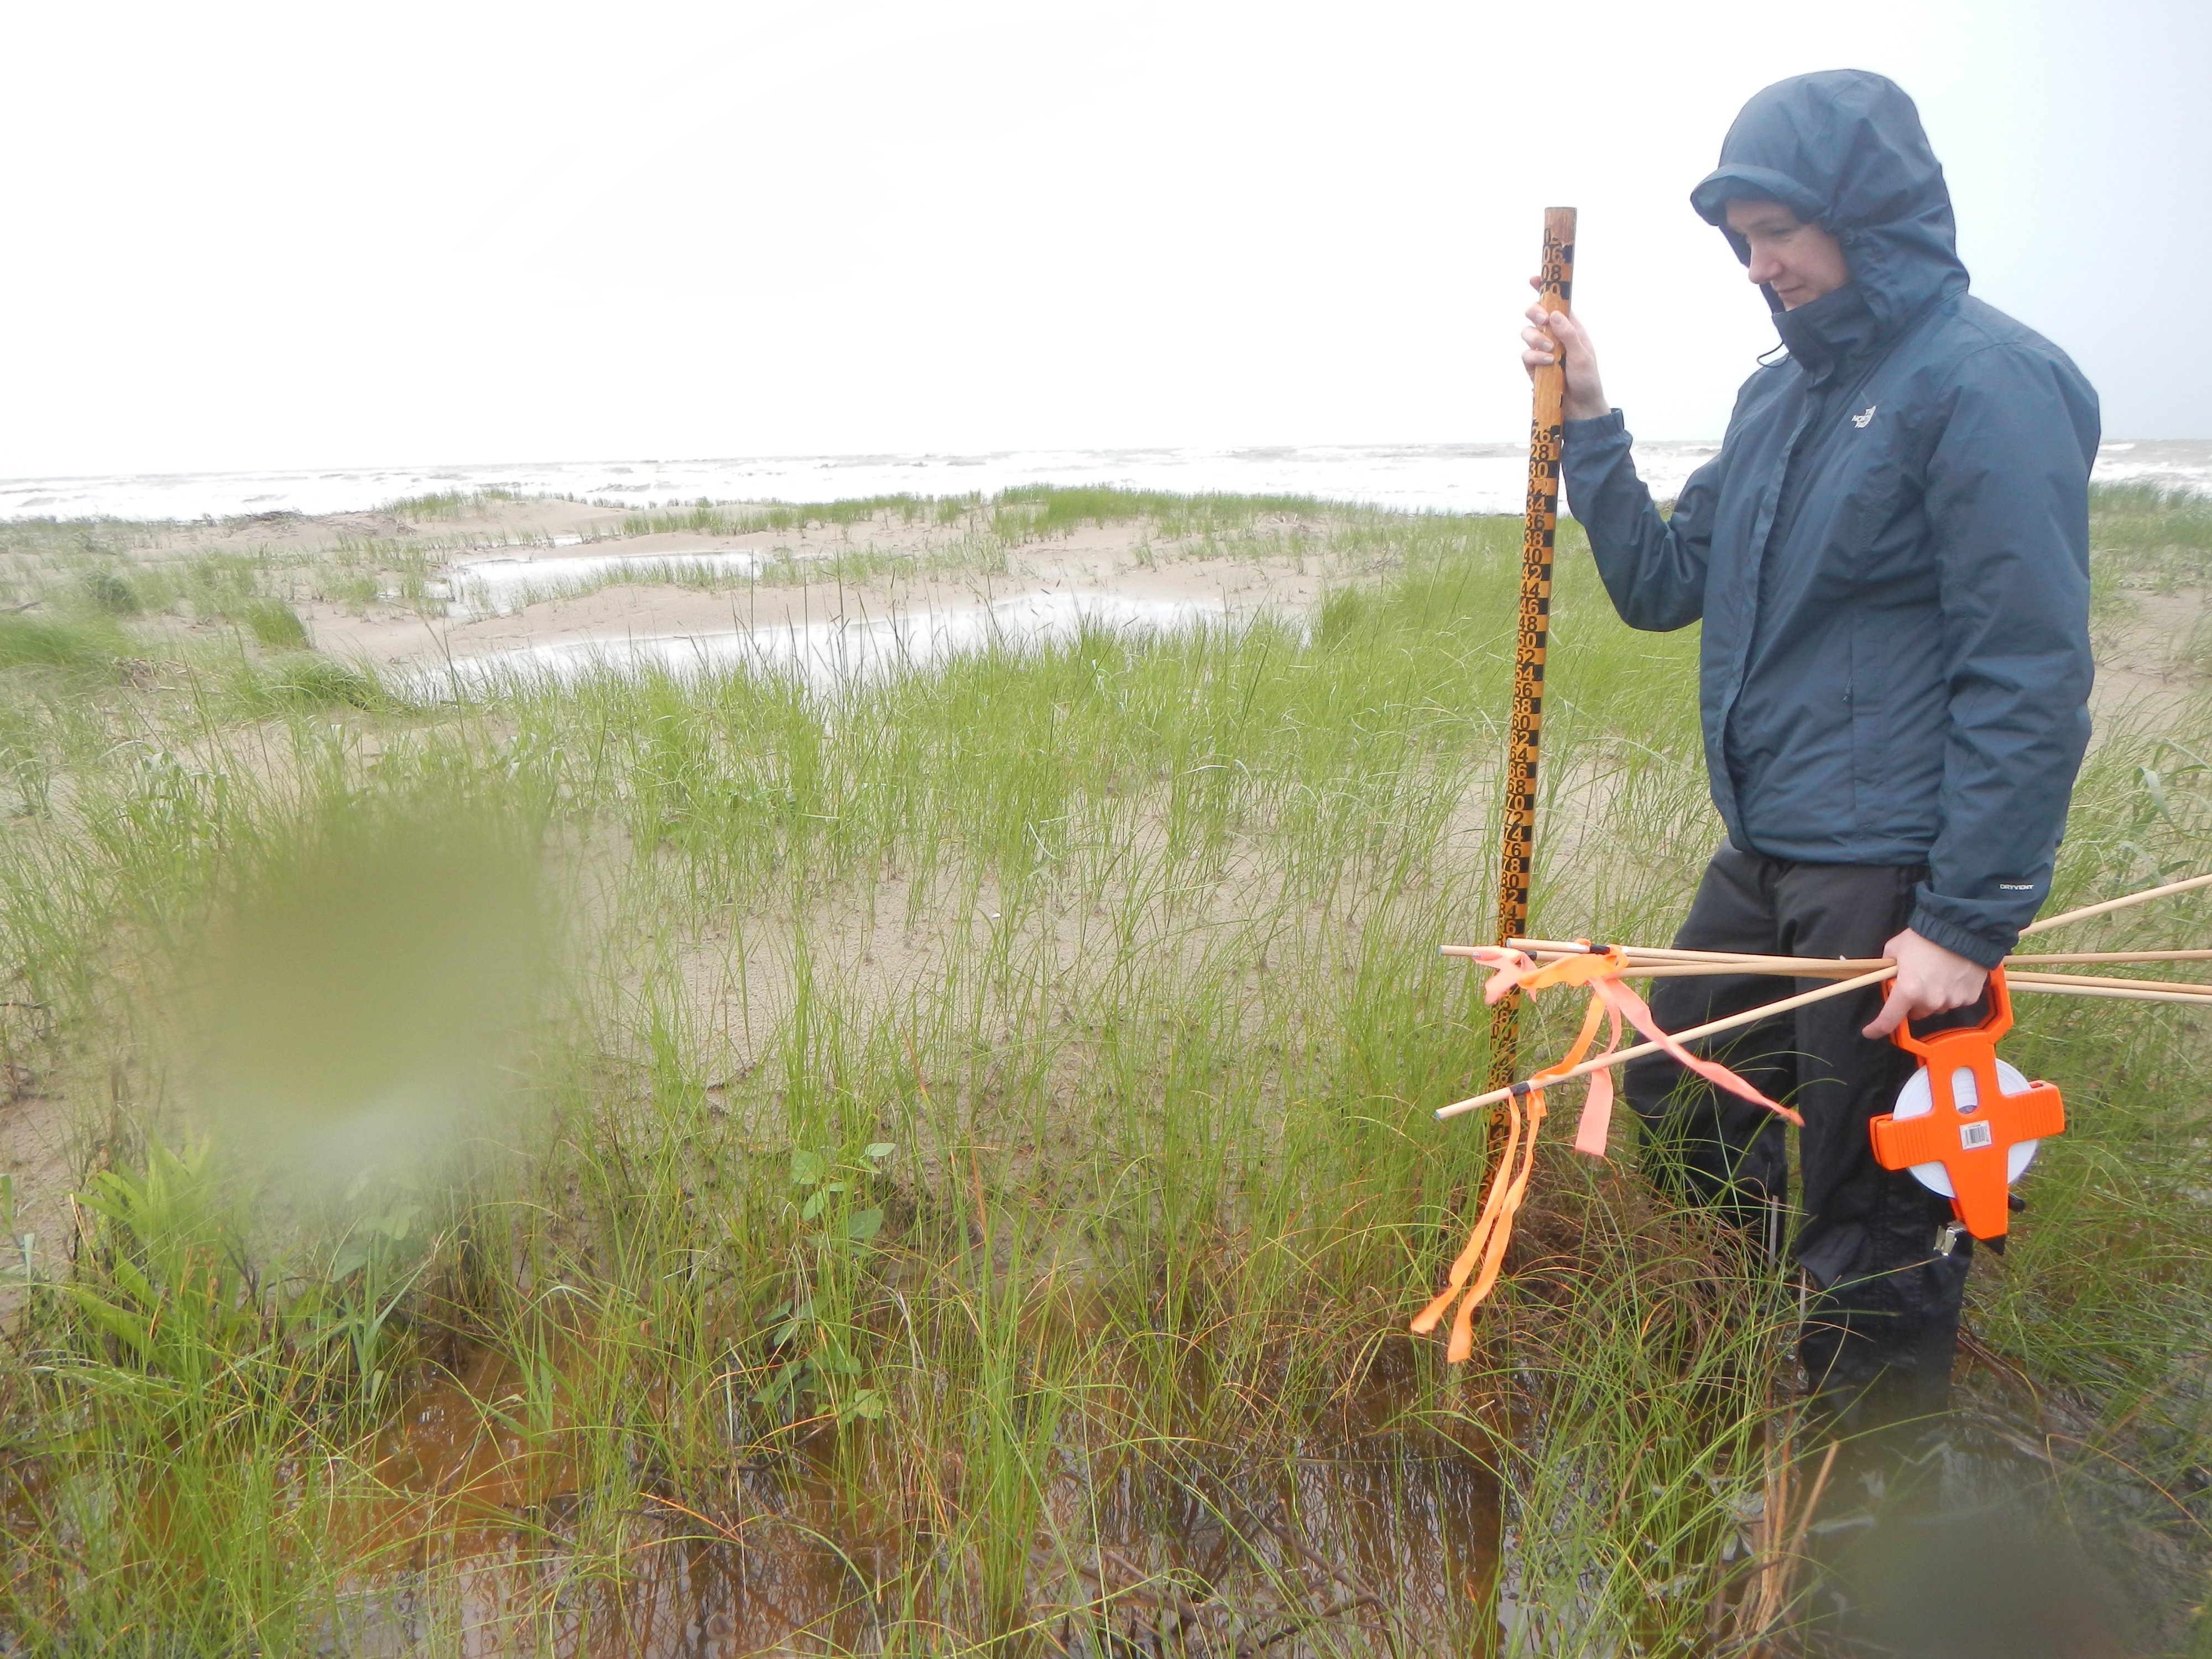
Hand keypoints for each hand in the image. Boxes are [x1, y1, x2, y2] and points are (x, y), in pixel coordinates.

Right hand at [1522, 277, 1609, 421]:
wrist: (1580, 408)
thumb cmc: (1587, 380)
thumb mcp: (1583, 355)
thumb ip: (1569, 334)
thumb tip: (1554, 314)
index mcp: (1570, 328)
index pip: (1556, 304)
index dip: (1545, 290)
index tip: (1534, 279)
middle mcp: (1555, 336)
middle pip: (1536, 314)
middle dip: (1535, 313)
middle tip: (1542, 320)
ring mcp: (1543, 351)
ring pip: (1527, 333)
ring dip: (1536, 338)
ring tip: (1550, 351)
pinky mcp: (1534, 366)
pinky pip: (1526, 354)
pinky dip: (1535, 357)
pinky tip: (1547, 364)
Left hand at [1861, 930, 1989, 1040]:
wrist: (1963, 929)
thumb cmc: (1925, 937)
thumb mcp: (1895, 949)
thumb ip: (1887, 967)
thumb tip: (1888, 976)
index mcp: (1908, 991)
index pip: (1889, 1019)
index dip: (1876, 1028)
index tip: (1870, 1032)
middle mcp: (1930, 1001)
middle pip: (1916, 1012)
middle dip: (1912, 1002)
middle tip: (1914, 982)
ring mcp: (1952, 1001)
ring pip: (1937, 1007)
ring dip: (1933, 997)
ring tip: (1937, 974)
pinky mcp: (1970, 997)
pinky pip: (1956, 1001)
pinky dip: (1952, 992)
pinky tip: (1952, 974)